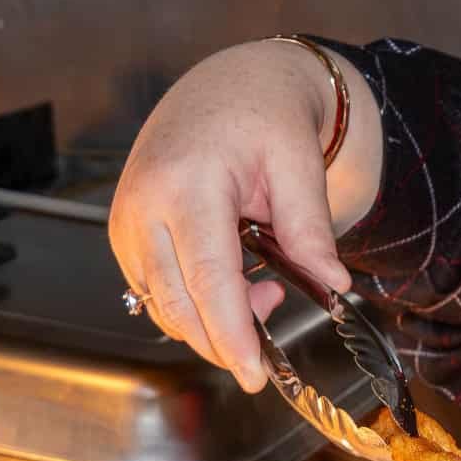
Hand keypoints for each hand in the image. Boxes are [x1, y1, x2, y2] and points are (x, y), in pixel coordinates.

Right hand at [108, 41, 380, 390]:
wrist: (226, 85)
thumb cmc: (264, 116)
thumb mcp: (299, 163)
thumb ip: (311, 227)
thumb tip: (335, 284)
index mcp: (186, 185)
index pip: (205, 279)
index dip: (229, 333)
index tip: (252, 374)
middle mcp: (143, 206)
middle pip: (175, 303)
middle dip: (221, 342)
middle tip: (267, 357)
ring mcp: (126, 222)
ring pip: (161, 304)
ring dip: (212, 321)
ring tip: (267, 291)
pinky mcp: (125, 233)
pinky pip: (155, 290)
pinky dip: (195, 304)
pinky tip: (238, 282)